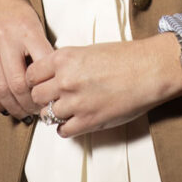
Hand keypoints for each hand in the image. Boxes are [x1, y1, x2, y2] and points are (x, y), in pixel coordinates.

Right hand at [0, 0, 52, 119]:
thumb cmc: (13, 6)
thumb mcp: (34, 20)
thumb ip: (40, 47)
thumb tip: (50, 79)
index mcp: (28, 30)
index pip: (42, 68)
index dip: (48, 89)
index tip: (53, 97)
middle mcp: (6, 40)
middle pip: (19, 85)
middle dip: (30, 104)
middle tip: (38, 111)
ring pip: (0, 89)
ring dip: (13, 107)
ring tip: (23, 113)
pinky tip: (3, 106)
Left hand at [27, 34, 181, 136]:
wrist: (150, 69)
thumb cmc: (125, 58)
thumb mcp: (87, 50)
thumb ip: (66, 63)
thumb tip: (52, 74)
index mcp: (64, 58)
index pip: (31, 74)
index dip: (36, 81)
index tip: (41, 84)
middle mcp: (65, 80)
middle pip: (36, 96)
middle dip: (44, 98)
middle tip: (54, 97)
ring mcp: (75, 102)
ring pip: (47, 115)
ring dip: (55, 114)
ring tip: (68, 109)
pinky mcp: (88, 121)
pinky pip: (63, 131)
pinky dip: (66, 128)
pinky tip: (75, 120)